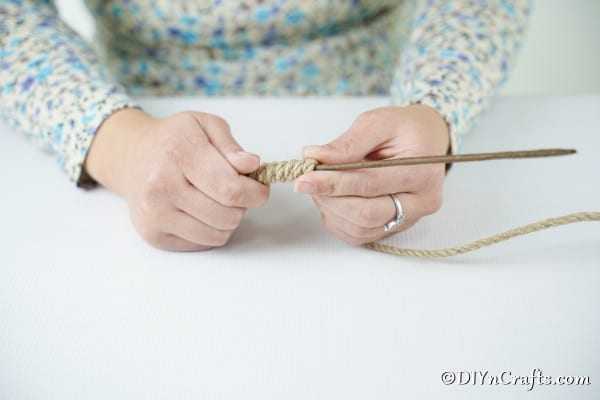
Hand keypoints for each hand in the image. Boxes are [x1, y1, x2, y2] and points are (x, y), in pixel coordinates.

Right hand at [85, 108, 268, 250]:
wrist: (131, 156)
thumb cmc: (174, 140)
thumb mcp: (204, 125)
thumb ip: (231, 146)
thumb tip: (251, 165)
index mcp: (178, 153)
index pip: (231, 189)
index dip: (256, 193)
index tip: (260, 189)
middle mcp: (161, 186)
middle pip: (227, 216)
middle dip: (242, 206)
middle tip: (234, 191)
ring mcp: (154, 214)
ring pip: (217, 235)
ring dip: (227, 221)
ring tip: (216, 200)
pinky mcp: (152, 235)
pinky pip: (201, 244)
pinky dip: (209, 230)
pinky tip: (199, 211)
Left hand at [293, 105, 449, 244]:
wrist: (426, 140)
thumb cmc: (404, 130)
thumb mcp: (378, 122)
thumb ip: (347, 142)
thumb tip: (315, 157)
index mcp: (422, 172)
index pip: (369, 184)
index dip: (333, 183)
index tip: (304, 178)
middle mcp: (421, 202)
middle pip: (366, 213)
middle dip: (329, 198)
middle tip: (307, 182)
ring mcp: (410, 220)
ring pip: (360, 228)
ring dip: (331, 210)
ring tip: (322, 187)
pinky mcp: (395, 228)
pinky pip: (359, 235)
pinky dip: (338, 220)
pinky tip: (332, 200)